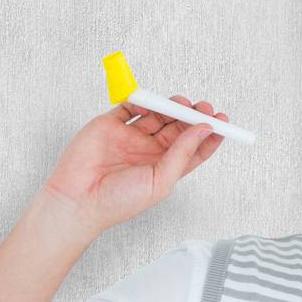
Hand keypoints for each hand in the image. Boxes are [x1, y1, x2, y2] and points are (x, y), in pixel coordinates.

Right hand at [42, 96, 229, 234]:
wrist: (79, 199)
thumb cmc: (118, 201)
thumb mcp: (161, 180)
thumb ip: (182, 153)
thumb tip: (204, 129)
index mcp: (164, 168)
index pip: (193, 148)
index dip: (208, 135)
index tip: (222, 122)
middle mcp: (149, 152)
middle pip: (178, 128)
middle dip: (193, 115)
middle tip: (204, 107)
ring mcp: (130, 137)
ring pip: (157, 114)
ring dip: (172, 106)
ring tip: (181, 103)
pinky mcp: (110, 125)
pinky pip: (130, 106)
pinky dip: (142, 99)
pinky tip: (152, 101)